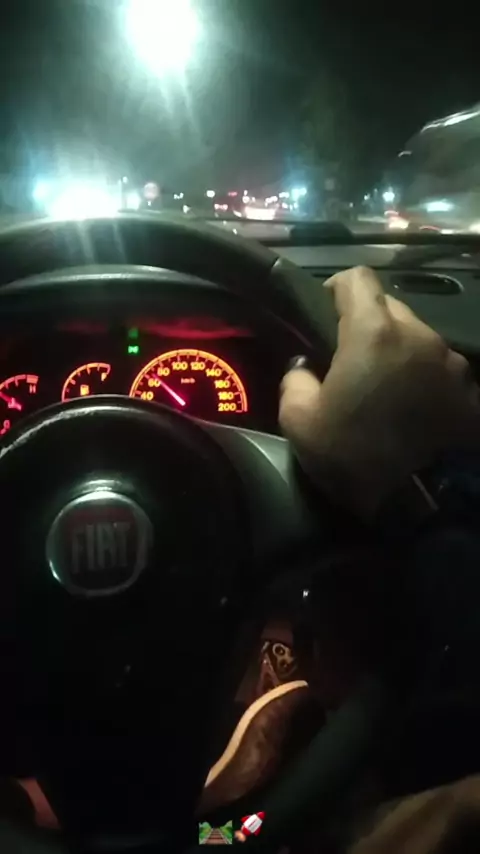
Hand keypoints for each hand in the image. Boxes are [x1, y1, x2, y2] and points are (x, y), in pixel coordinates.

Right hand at [279, 266, 479, 519]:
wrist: (421, 504)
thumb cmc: (354, 456)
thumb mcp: (300, 422)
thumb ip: (295, 379)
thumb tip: (304, 367)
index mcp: (374, 332)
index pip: (357, 278)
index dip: (336, 289)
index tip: (326, 314)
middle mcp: (419, 334)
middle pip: (390, 307)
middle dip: (368, 324)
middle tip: (350, 360)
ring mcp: (452, 362)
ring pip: (417, 338)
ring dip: (399, 352)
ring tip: (384, 389)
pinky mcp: (470, 390)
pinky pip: (440, 370)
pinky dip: (423, 379)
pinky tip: (413, 409)